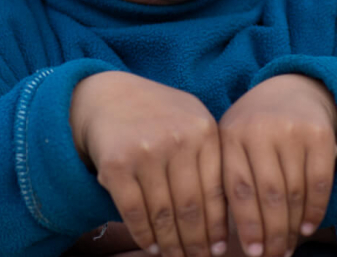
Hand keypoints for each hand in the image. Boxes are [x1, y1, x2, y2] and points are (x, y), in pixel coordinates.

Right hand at [71, 72, 227, 256]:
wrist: (107, 96)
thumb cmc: (157, 116)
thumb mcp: (191, 123)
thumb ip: (211, 159)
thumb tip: (229, 219)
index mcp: (204, 131)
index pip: (217, 191)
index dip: (218, 227)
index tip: (218, 250)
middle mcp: (178, 139)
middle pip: (192, 207)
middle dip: (196, 243)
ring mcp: (146, 151)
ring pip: (164, 214)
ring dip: (171, 244)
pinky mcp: (116, 164)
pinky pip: (135, 211)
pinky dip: (144, 235)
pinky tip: (152, 246)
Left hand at [219, 74, 336, 256]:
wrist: (293, 91)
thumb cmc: (255, 130)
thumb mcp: (233, 143)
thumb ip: (228, 179)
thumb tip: (223, 236)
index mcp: (231, 136)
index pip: (238, 189)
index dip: (247, 225)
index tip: (253, 252)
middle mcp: (260, 131)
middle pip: (268, 195)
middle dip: (272, 233)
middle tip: (273, 256)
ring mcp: (291, 131)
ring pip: (294, 192)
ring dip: (293, 227)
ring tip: (288, 247)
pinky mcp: (319, 135)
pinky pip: (320, 182)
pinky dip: (316, 209)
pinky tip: (309, 228)